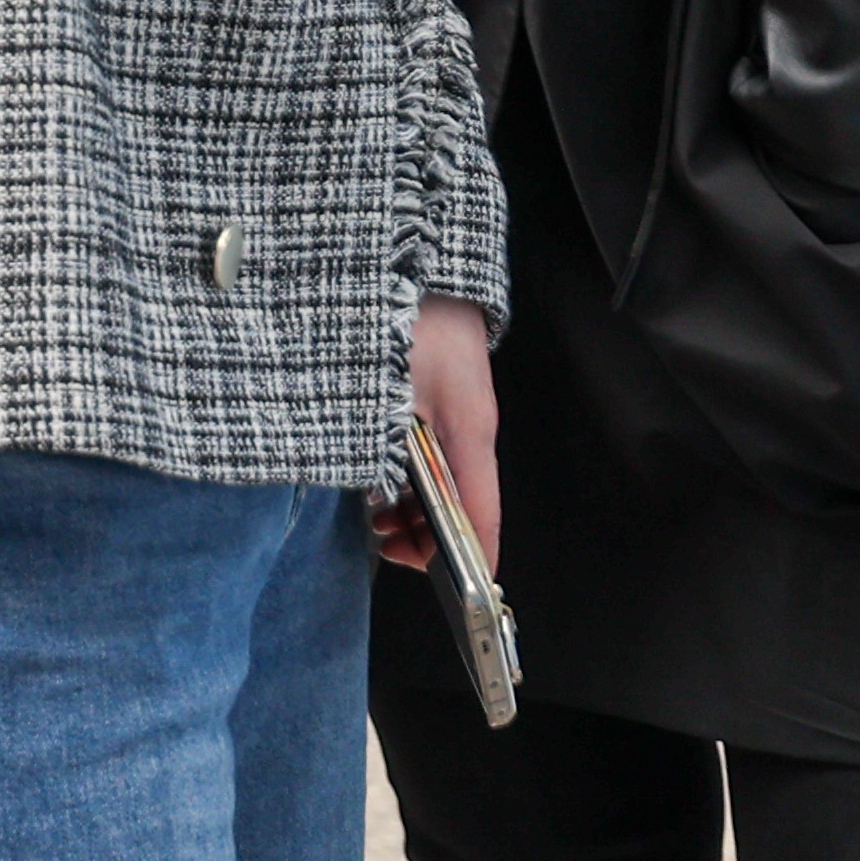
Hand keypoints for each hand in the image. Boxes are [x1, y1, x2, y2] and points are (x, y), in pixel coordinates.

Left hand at [378, 292, 503, 572]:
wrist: (414, 264)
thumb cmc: (411, 315)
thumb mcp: (389, 391)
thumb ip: (384, 450)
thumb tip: (382, 503)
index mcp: (470, 430)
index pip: (482, 513)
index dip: (476, 561)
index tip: (468, 595)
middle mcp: (469, 431)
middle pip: (463, 509)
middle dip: (428, 540)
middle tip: (388, 545)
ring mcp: (454, 421)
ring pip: (444, 490)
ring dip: (413, 514)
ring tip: (377, 518)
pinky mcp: (435, 411)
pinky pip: (430, 466)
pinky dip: (406, 488)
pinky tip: (376, 488)